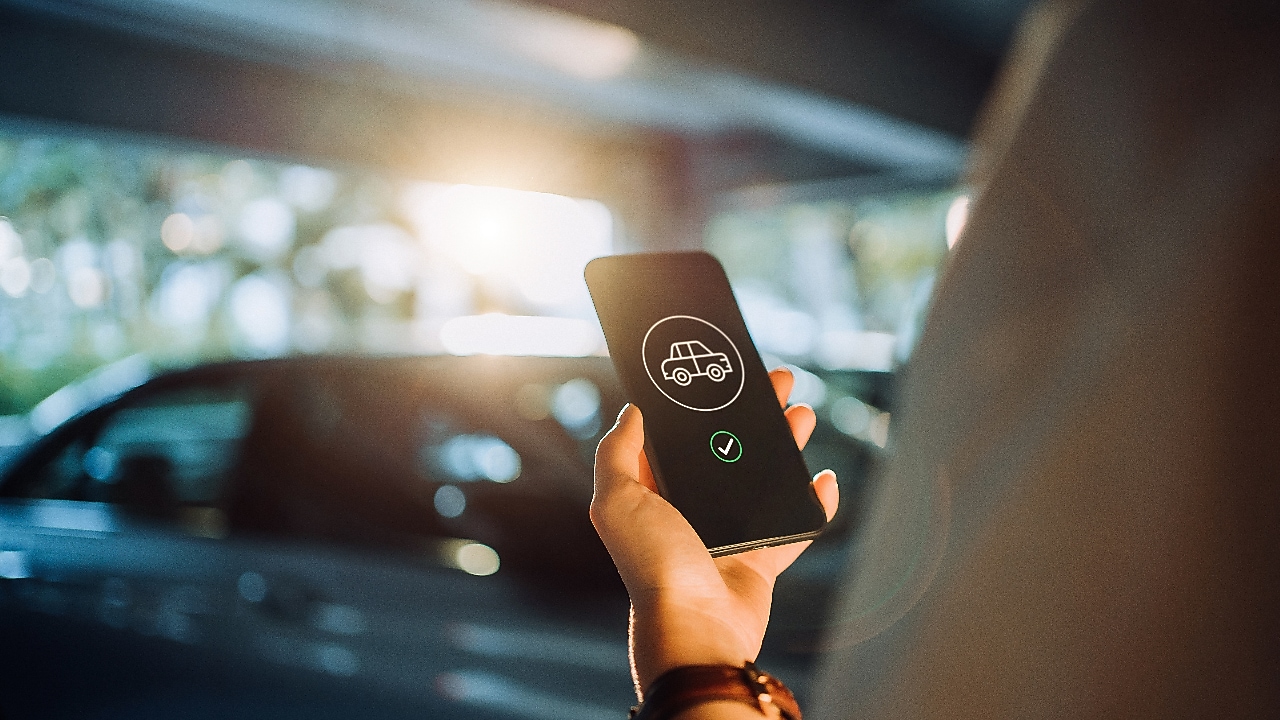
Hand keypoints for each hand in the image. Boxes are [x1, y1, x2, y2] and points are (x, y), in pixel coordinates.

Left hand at [591, 368, 838, 694]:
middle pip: (729, 450)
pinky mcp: (761, 559)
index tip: (723, 374)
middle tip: (777, 383)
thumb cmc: (654, 566)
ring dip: (786, 446)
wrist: (697, 627)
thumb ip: (616, 453)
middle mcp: (692, 512)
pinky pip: (795, 526)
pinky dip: (814, 504)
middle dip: (755, 415)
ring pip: (764, 480)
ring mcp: (729, 535)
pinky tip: (823, 479)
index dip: (701, 405)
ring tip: (803, 414)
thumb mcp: (616, 501)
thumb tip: (630, 411)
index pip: (680, 437)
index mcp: (656, 494)